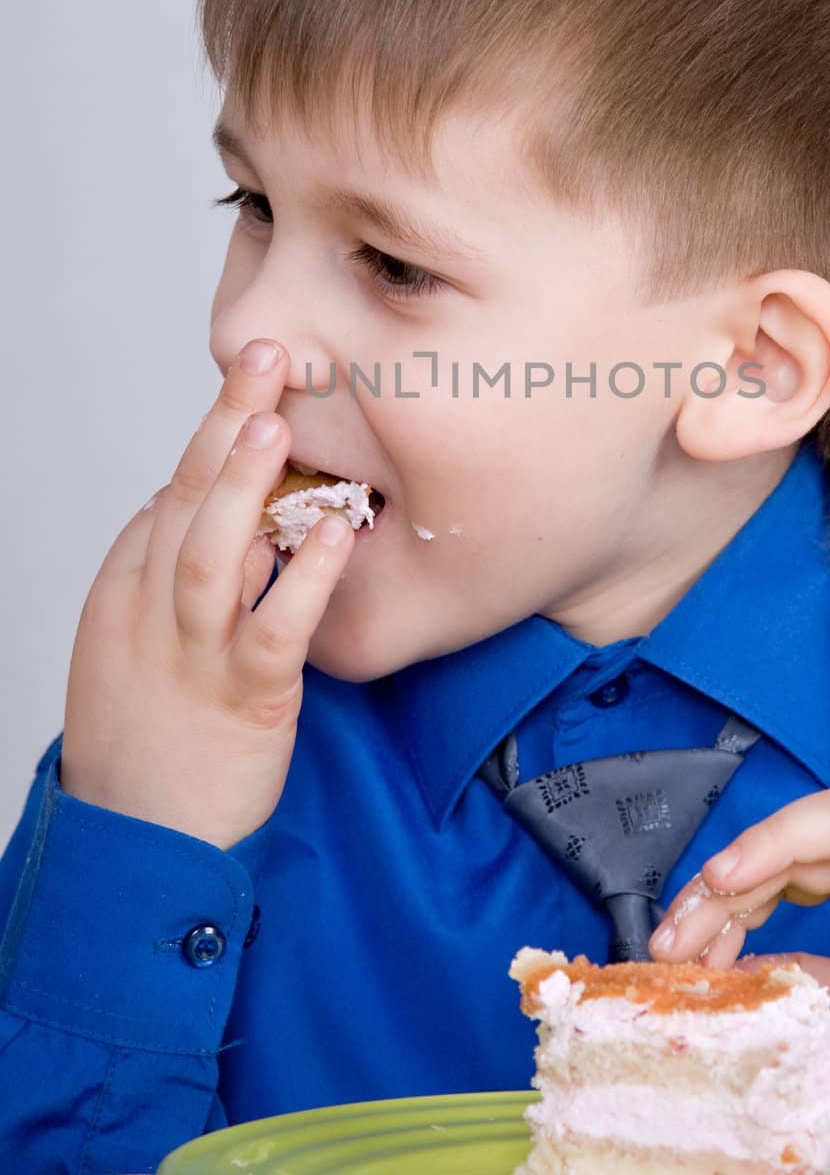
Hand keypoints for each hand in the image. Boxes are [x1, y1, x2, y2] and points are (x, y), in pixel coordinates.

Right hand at [59, 339, 355, 851]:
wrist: (136, 838)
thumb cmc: (150, 731)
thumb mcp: (140, 637)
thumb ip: (178, 573)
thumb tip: (223, 509)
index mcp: (127, 586)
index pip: (173, 491)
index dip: (215, 430)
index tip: (255, 376)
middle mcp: (150, 609)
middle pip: (186, 499)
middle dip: (224, 423)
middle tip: (263, 353)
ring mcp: (192, 654)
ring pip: (212, 553)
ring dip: (243, 482)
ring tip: (277, 418)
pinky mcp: (242, 700)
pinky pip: (273, 631)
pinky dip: (306, 580)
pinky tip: (341, 535)